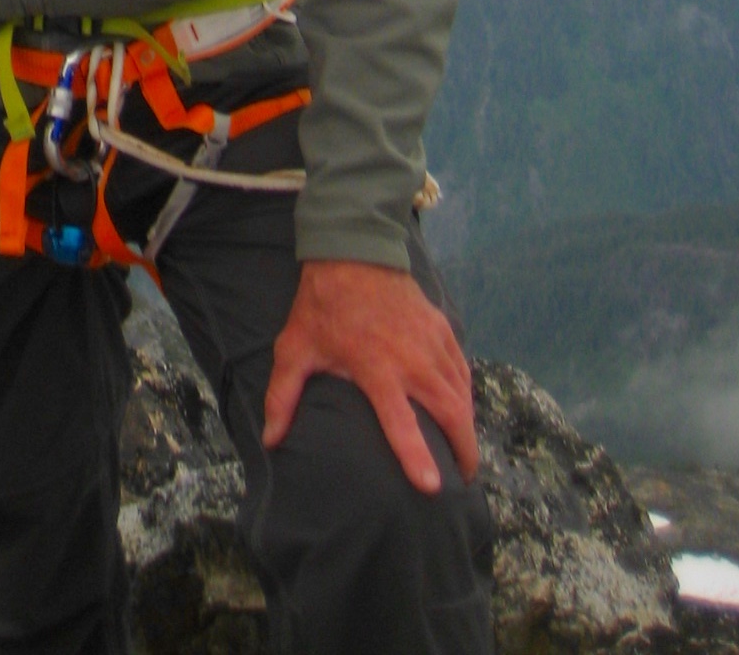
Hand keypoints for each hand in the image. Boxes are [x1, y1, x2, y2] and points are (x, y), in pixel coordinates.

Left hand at [262, 258, 477, 494]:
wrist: (353, 252)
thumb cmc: (322, 305)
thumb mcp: (295, 348)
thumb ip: (283, 396)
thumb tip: (271, 440)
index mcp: (376, 367)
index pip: (400, 421)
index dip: (416, 455)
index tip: (433, 487)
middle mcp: (412, 359)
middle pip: (450, 413)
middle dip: (463, 451)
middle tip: (462, 479)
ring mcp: (432, 343)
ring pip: (462, 394)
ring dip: (467, 426)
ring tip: (463, 453)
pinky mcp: (443, 329)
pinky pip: (463, 371)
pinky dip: (466, 395)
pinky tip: (462, 409)